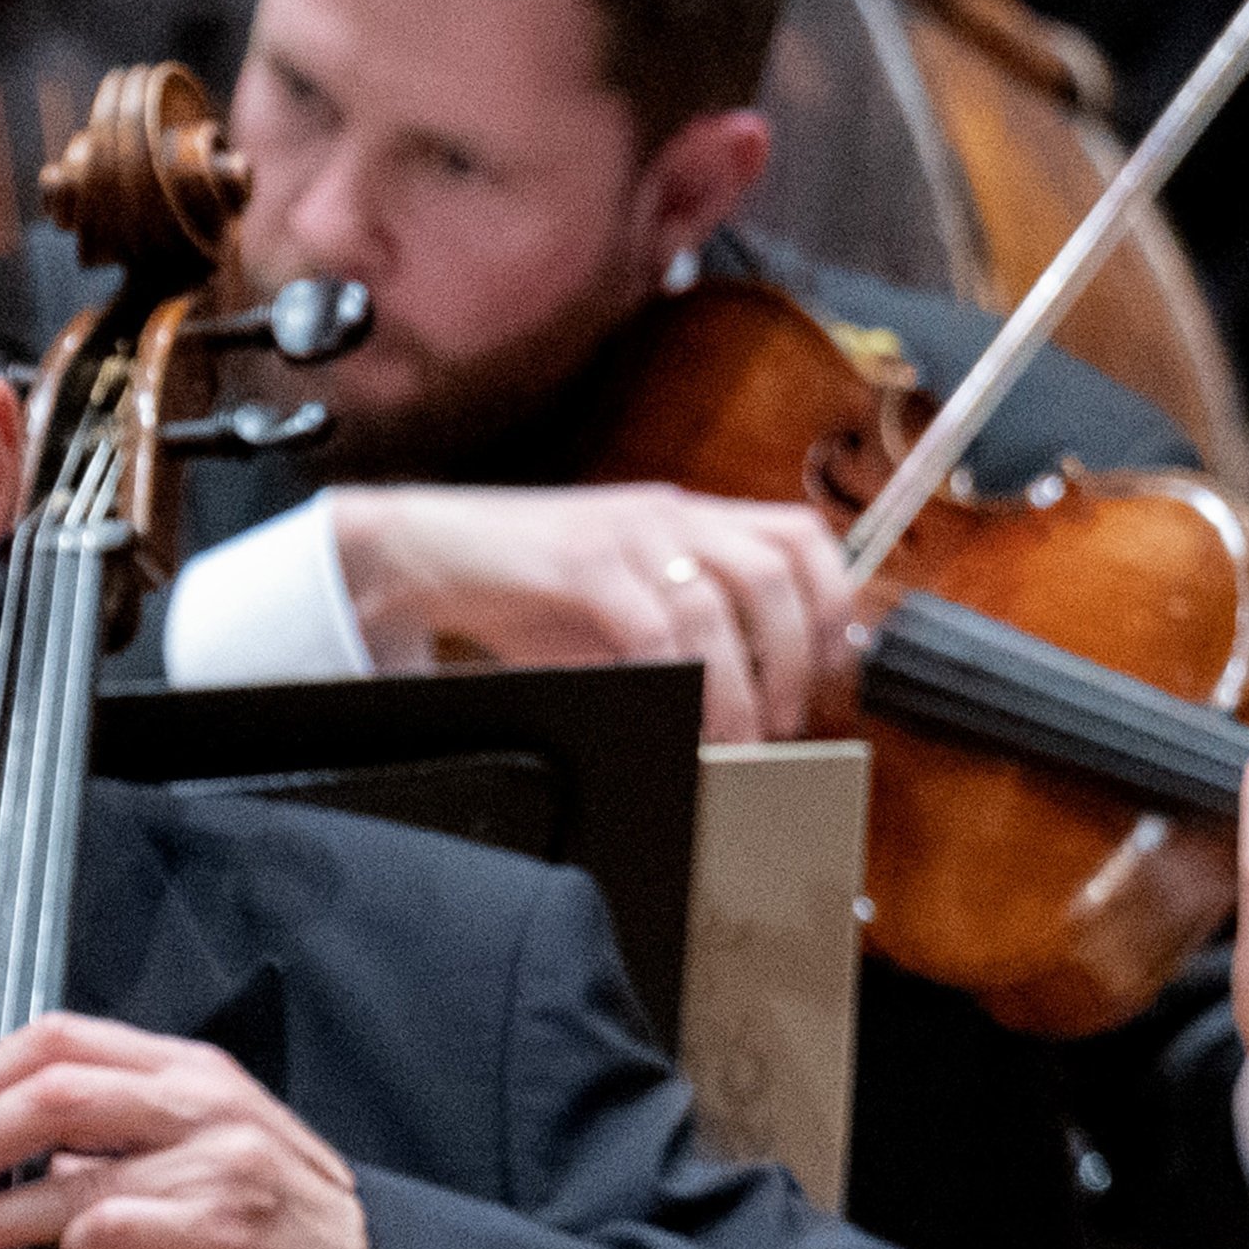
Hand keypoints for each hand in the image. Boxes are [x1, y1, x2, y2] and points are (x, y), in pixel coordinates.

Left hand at [0, 1012, 382, 1248]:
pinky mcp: (217, 1228)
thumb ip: (120, 1127)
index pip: (60, 1038)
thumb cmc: (273, 1211)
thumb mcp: (204, 1138)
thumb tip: (17, 1147)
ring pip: (65, 1172)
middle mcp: (200, 1103)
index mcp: (186, 1070)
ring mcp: (213, 1163)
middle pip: (50, 1092)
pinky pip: (109, 1230)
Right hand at [323, 482, 855, 743]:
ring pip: (720, 601)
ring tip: (733, 735)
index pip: (801, 538)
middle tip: (785, 719)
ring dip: (738, 682)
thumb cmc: (516, 590)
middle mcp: (669, 514)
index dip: (833, 603)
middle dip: (794, 656)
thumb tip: (735, 704)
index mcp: (688, 518)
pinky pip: (651, 621)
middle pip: (778, 570)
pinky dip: (673, 674)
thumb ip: (675, 637)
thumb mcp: (613, 608)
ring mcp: (625, 533)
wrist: (416, 555)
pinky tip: (671, 710)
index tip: (831, 670)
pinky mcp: (579, 561)